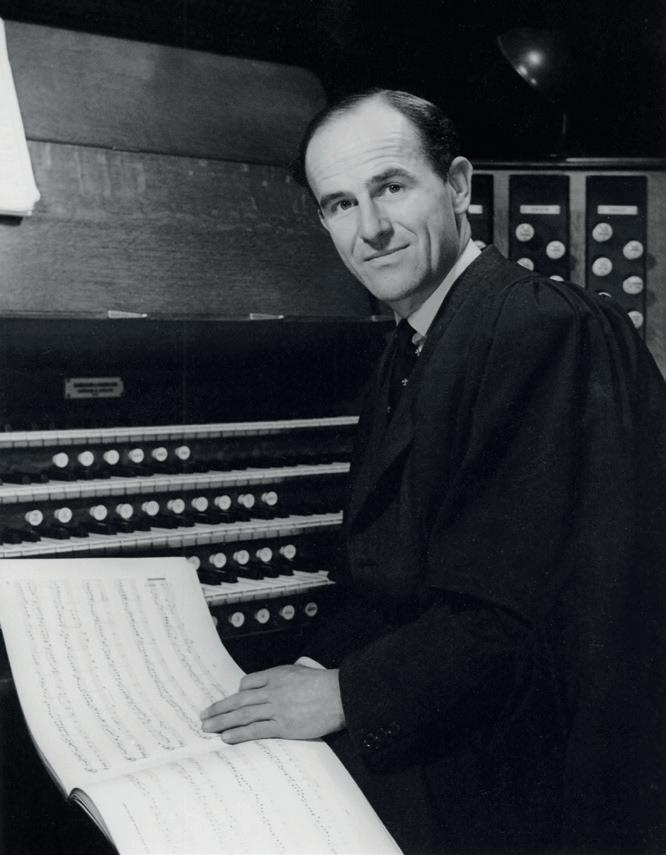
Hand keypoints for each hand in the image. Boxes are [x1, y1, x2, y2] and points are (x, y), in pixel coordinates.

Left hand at [200, 664, 344, 743]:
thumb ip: (284, 677)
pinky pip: (256, 730)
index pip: (248, 683)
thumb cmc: (324, 683)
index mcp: (277, 676)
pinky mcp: (284, 726)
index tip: (229, 700)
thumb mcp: (301, 670)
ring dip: (222, 722)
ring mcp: (277, 709)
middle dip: (219, 708)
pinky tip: (227, 737)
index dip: (236, 693)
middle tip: (203, 716)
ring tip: (207, 728)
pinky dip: (239, 734)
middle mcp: (272, 691)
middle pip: (239, 700)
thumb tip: (270, 684)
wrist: (339, 695)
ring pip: (243, 715)